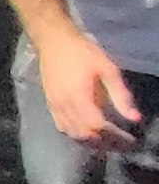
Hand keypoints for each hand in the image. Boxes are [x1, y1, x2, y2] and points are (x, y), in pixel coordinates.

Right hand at [37, 29, 148, 150]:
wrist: (53, 40)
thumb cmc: (82, 52)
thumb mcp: (107, 69)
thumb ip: (121, 95)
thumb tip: (134, 118)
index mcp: (79, 97)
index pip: (97, 126)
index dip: (114, 136)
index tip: (130, 139)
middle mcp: (64, 105)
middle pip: (85, 134)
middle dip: (105, 142)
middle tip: (122, 143)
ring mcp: (54, 105)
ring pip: (72, 133)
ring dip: (90, 140)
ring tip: (107, 140)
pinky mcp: (49, 103)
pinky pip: (62, 126)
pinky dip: (76, 134)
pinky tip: (87, 132)